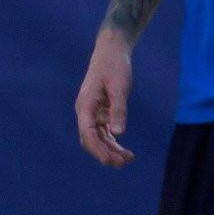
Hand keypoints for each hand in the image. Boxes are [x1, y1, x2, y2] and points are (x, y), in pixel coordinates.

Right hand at [75, 29, 135, 165]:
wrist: (112, 50)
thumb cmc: (114, 65)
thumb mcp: (119, 87)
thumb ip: (118, 109)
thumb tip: (119, 133)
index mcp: (85, 105)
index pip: (88, 133)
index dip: (97, 149)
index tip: (109, 161)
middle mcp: (86, 111)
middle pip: (91, 139)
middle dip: (105, 153)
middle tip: (122, 163)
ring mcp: (93, 112)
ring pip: (99, 138)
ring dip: (111, 149)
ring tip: (128, 159)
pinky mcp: (101, 111)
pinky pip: (105, 131)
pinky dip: (114, 141)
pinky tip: (125, 151)